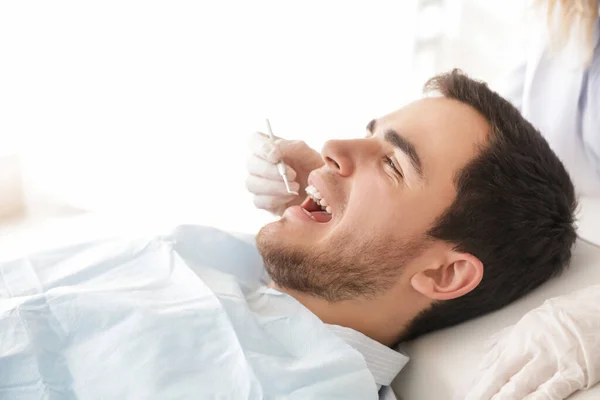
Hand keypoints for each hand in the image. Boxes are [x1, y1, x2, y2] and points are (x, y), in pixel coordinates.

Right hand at [246, 131, 323, 214]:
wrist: (323, 194)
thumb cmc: (313, 170)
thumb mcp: (308, 154)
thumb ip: (292, 147)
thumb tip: (274, 148)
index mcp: (270, 148)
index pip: (254, 140)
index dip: (260, 146)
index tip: (276, 156)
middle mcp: (260, 164)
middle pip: (250, 163)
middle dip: (270, 170)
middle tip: (293, 175)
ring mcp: (259, 184)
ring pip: (252, 183)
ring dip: (274, 186)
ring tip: (296, 187)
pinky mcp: (263, 202)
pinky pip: (259, 201)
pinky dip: (276, 199)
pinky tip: (291, 196)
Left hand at [464, 285, 599, 399]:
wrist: (597, 310)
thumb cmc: (561, 318)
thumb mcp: (527, 325)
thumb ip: (504, 344)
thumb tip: (483, 364)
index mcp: (520, 337)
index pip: (494, 365)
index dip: (480, 382)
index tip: (468, 394)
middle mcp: (533, 348)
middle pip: (503, 375)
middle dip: (486, 392)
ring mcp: (554, 360)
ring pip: (524, 384)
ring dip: (506, 398)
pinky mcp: (575, 372)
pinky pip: (554, 390)